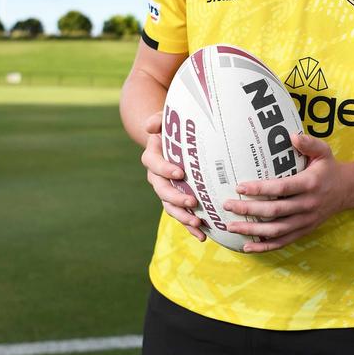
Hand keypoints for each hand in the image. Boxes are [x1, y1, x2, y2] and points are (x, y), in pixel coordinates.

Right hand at [141, 112, 205, 241]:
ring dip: (183, 217)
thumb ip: (158, 119)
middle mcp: (156, 176)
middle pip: (161, 190)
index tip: (180, 173)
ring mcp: (166, 190)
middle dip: (176, 198)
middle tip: (192, 203)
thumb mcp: (166, 119)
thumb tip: (150, 126)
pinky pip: (181, 214)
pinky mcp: (176, 199)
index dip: (165, 169)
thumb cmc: (173, 128)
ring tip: (198, 224)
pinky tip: (203, 235)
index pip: (154, 163)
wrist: (174, 140)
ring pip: (169, 206)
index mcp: (152, 156)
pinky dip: (190, 226)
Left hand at [222, 134, 350, 252]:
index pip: (281, 188)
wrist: (349, 190)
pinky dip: (265, 246)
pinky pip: (283, 241)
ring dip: (252, 230)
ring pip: (276, 230)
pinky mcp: (304, 230)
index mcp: (310, 184)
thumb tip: (291, 135)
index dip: (260, 189)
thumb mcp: (323, 151)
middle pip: (274, 211)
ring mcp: (306, 220)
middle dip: (249, 209)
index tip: (239, 187)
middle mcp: (308, 205)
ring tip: (231, 227)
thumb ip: (308, 143)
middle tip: (227, 205)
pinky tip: (248, 247)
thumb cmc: (329, 168)